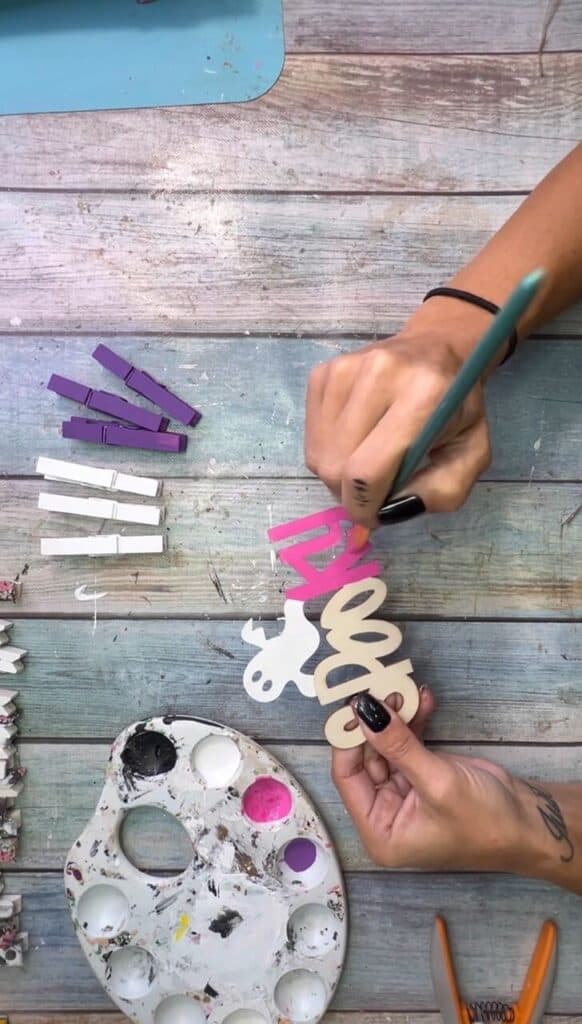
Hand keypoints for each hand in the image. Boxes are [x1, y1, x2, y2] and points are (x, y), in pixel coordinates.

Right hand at [305, 303, 492, 527]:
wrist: (435, 348)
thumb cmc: (456, 407)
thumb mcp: (472, 453)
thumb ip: (442, 492)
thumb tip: (389, 511)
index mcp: (424, 394)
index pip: (367, 470)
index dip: (363, 506)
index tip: (373, 515)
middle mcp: (379, 373)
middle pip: (336, 466)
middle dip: (351, 494)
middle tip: (374, 490)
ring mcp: (345, 369)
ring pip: (319, 455)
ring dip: (339, 473)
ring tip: (368, 460)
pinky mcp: (324, 372)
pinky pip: (311, 435)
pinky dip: (330, 449)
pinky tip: (356, 436)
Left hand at [333, 689, 540, 873]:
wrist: (529, 824)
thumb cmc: (482, 819)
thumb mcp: (436, 781)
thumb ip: (397, 745)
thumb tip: (363, 710)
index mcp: (379, 830)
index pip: (347, 777)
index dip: (348, 739)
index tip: (354, 703)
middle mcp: (385, 813)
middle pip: (365, 758)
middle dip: (374, 723)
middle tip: (382, 688)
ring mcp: (404, 792)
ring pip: (387, 745)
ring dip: (395, 717)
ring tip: (402, 689)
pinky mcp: (423, 775)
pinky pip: (409, 743)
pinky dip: (415, 722)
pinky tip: (423, 699)